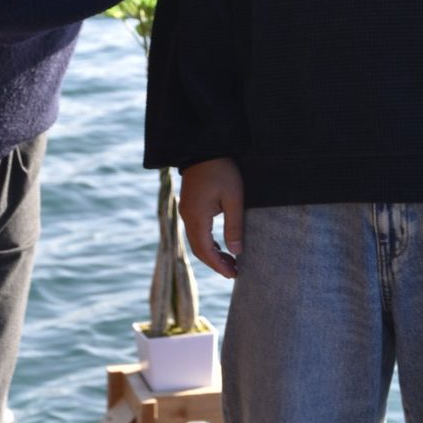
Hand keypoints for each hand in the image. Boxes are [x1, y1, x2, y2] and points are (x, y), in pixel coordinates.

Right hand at [179, 156, 242, 279]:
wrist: (204, 148)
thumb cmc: (222, 171)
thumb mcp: (233, 198)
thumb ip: (234, 225)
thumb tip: (236, 251)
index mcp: (197, 217)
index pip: (206, 251)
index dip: (219, 265)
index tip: (233, 274)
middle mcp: (188, 217)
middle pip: (199, 249)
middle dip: (216, 263)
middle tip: (234, 271)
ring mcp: (186, 211)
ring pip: (196, 241)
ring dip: (212, 253)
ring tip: (230, 261)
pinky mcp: (189, 205)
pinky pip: (195, 231)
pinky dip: (207, 242)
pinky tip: (220, 245)